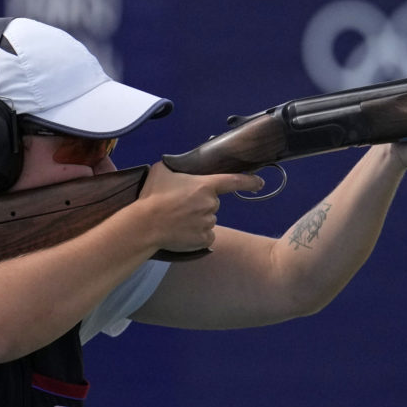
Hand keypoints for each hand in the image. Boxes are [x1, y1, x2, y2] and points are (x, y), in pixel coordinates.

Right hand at [137, 162, 263, 251]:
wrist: (146, 224)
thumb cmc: (153, 196)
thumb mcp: (162, 171)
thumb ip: (176, 167)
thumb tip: (177, 168)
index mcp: (205, 185)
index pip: (234, 181)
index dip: (249, 181)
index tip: (260, 183)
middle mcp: (211, 204)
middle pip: (213, 203)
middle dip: (201, 204)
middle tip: (180, 207)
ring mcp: (208, 222)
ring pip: (208, 220)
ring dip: (198, 220)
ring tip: (177, 221)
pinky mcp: (203, 239)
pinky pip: (206, 236)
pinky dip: (197, 235)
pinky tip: (183, 232)